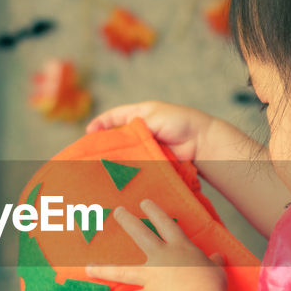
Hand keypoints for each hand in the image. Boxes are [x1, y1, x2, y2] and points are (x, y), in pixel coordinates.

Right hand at [85, 101, 214, 162]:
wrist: (201, 142)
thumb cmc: (180, 122)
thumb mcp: (153, 117)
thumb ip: (134, 127)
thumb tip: (115, 139)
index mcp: (138, 115)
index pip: (113, 118)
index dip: (100, 124)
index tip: (88, 133)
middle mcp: (139, 132)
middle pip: (116, 139)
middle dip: (103, 146)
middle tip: (88, 155)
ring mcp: (144, 149)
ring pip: (124, 154)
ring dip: (114, 160)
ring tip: (99, 167)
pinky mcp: (150, 162)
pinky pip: (135, 166)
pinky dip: (127, 170)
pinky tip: (118, 175)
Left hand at [85, 198, 227, 290]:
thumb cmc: (211, 288)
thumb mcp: (216, 271)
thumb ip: (213, 263)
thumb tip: (217, 257)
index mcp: (181, 248)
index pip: (165, 224)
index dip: (155, 212)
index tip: (144, 202)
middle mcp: (162, 258)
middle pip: (140, 235)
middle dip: (127, 221)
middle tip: (117, 212)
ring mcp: (152, 277)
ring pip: (123, 270)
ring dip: (105, 268)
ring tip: (88, 267)